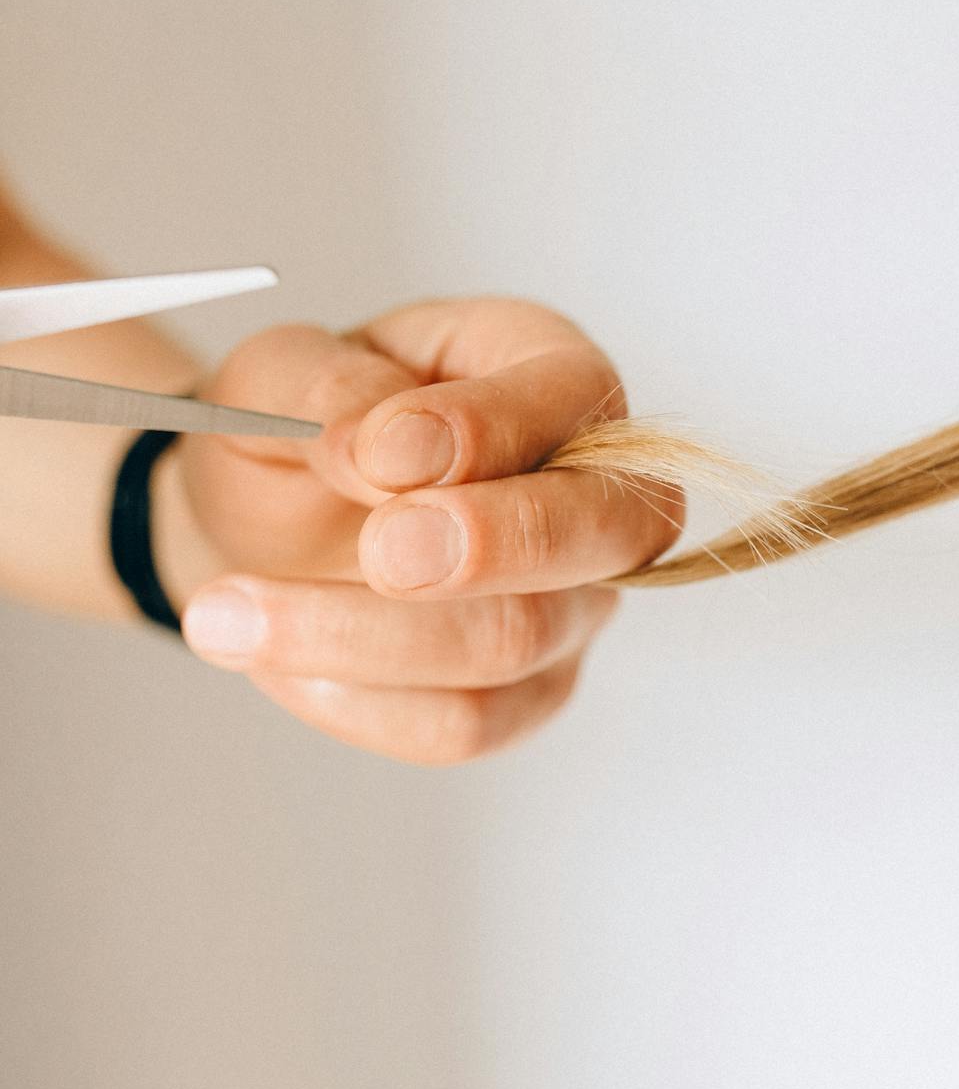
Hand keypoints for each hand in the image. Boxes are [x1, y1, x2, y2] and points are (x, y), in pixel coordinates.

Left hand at [158, 297, 682, 763]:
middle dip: (487, 545)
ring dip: (359, 635)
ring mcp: (575, 600)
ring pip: (515, 640)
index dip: (486, 429)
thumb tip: (382, 451)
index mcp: (546, 365)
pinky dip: (353, 699)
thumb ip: (332, 391)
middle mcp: (590, 487)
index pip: (569, 394)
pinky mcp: (528, 693)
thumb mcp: (278, 373)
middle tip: (379, 552)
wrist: (255, 525)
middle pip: (604, 531)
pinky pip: (463, 723)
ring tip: (224, 613)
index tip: (379, 452)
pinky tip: (270, 659)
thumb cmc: (295, 430)